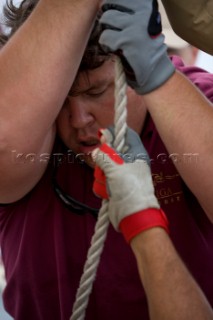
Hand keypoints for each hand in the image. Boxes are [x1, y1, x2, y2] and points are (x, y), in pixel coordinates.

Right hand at [92, 127, 168, 241]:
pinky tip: (108, 193)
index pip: (127, 135)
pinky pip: (100, 180)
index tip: (103, 134)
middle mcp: (128, 163)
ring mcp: (120, 175)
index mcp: (136, 154)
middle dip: (104, 162)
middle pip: (109, 152)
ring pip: (102, 167)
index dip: (115, 133)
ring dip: (102, 177)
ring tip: (110, 185)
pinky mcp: (112, 186)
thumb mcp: (116, 168)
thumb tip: (96, 150)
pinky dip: (102, 187)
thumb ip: (104, 156)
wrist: (132, 215)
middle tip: (107, 169)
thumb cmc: (130, 189)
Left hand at [99, 0, 174, 93]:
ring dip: (106, 30)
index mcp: (147, 4)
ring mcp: (135, 26)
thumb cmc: (146, 44)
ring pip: (106, 18)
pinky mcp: (127, 41)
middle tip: (113, 29)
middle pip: (109, 4)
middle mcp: (143, 11)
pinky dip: (106, 44)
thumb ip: (130, 10)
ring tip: (113, 40)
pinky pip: (105, 37)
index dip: (112, 4)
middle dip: (107, 17)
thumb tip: (105, 2)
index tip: (116, 15)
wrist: (154, 70)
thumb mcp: (143, 20)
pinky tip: (113, 49)